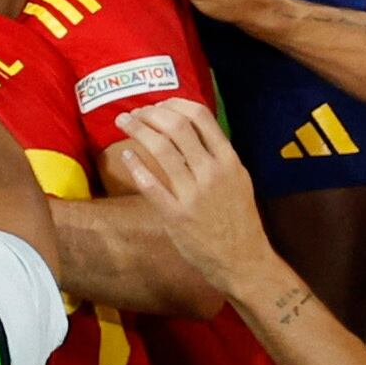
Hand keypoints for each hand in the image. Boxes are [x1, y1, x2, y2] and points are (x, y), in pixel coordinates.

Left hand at [115, 100, 270, 289]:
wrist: (243, 260)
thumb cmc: (237, 218)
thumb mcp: (236, 179)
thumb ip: (215, 154)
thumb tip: (187, 127)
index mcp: (228, 160)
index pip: (200, 116)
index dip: (173, 104)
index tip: (156, 106)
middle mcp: (212, 172)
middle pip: (176, 126)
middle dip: (149, 113)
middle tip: (133, 113)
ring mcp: (194, 194)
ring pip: (161, 149)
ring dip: (137, 130)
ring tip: (123, 123)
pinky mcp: (176, 215)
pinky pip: (150, 184)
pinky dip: (135, 165)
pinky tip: (125, 155)